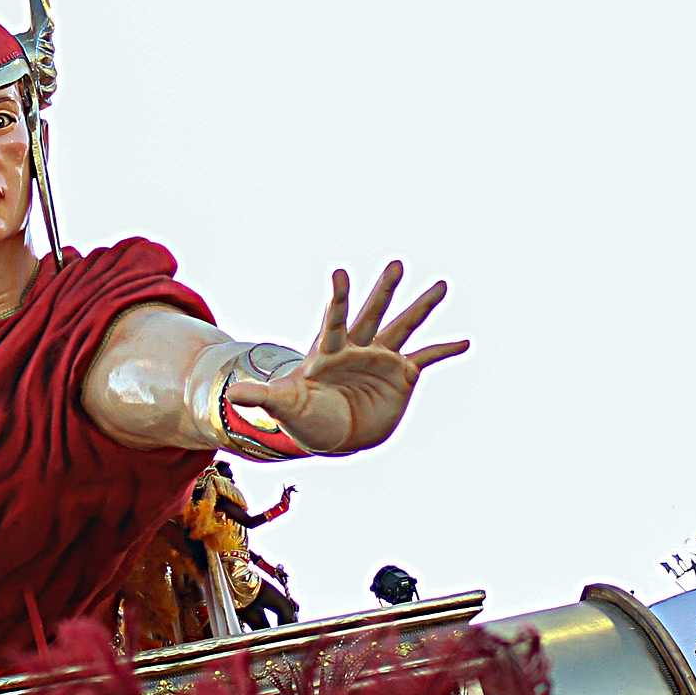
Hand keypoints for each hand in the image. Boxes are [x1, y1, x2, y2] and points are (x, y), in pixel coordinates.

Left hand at [230, 262, 467, 455]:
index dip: (336, 298)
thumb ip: (262, 397)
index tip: (339, 274)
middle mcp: (358, 347)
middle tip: (395, 263)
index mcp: (329, 351)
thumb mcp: (284, 406)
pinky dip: (444, 350)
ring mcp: (381, 358)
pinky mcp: (400, 374)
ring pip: (403, 327)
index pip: (333, 320)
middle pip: (372, 313)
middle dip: (383, 290)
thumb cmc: (305, 416)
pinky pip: (426, 358)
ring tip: (441, 284)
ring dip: (421, 307)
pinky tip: (465, 342)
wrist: (332, 431)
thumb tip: (230, 394)